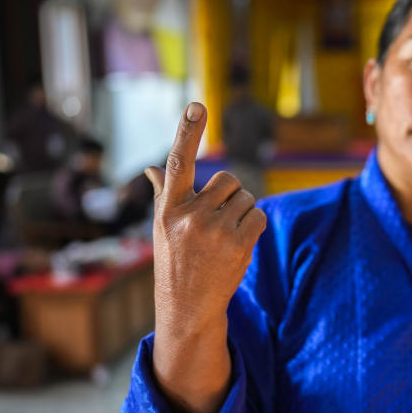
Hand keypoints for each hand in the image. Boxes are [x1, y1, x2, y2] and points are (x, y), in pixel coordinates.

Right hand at [145, 102, 265, 412]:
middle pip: (228, 180)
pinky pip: (259, 215)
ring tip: (224, 236)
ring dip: (242, 212)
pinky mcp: (238, 243)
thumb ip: (163, 193)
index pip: (179, 162)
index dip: (188, 132)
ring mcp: (214, 230)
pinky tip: (238, 243)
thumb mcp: (161, 227)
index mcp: (168, 208)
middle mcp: (189, 216)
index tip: (197, 105)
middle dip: (229, 196)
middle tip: (216, 221)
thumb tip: (152, 167)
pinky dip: (255, 225)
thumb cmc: (174, 261)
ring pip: (247, 197)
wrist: (188, 307)